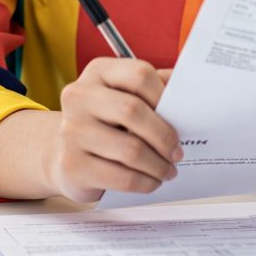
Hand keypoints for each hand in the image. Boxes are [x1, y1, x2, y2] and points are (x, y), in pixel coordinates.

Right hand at [47, 58, 181, 202]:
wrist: (65, 151)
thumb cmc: (106, 120)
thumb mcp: (125, 95)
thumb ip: (154, 88)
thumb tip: (190, 93)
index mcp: (98, 72)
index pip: (140, 75)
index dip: (164, 97)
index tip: (180, 116)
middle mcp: (79, 96)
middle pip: (133, 111)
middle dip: (164, 136)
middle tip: (178, 152)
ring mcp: (71, 130)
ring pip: (130, 149)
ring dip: (158, 165)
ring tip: (168, 169)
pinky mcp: (72, 165)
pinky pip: (120, 177)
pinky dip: (145, 182)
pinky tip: (152, 181)